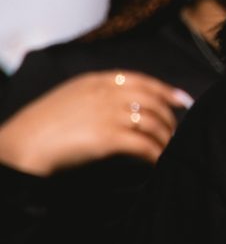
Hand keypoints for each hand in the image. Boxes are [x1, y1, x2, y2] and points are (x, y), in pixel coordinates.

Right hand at [0, 71, 192, 175]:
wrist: (23, 144)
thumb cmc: (42, 125)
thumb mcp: (70, 97)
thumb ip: (96, 95)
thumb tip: (124, 106)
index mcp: (96, 80)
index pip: (142, 80)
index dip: (167, 90)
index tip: (184, 100)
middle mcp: (106, 94)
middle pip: (154, 102)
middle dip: (170, 119)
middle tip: (175, 133)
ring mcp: (109, 114)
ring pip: (154, 124)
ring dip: (165, 139)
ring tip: (168, 151)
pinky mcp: (108, 137)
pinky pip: (145, 145)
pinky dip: (156, 155)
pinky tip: (158, 163)